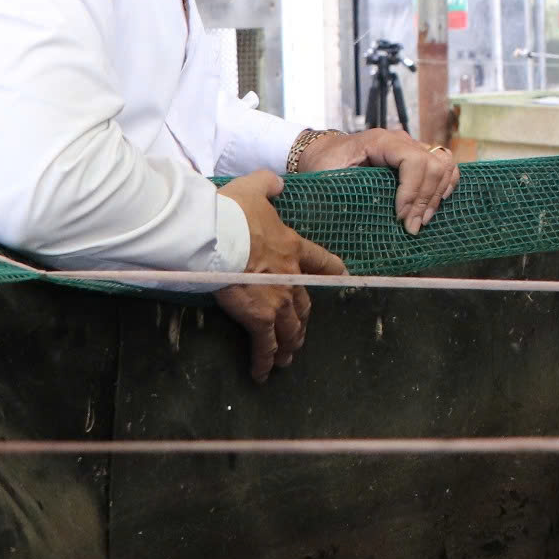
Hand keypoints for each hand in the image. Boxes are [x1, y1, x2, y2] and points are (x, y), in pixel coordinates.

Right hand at [212, 171, 347, 381]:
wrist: (215, 236)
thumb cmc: (232, 212)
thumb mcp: (253, 188)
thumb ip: (268, 186)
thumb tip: (277, 185)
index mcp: (293, 246)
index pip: (321, 261)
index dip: (332, 270)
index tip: (342, 277)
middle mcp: (291, 276)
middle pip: (305, 305)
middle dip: (303, 322)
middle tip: (301, 336)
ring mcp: (277, 299)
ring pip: (290, 329)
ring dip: (290, 345)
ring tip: (287, 359)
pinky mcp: (259, 317)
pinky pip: (265, 345)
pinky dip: (265, 360)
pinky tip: (263, 373)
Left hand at [298, 127, 458, 233]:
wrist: (325, 152)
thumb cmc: (323, 164)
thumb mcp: (326, 175)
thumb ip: (342, 190)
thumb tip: (357, 216)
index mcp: (380, 141)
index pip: (412, 159)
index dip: (412, 190)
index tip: (400, 216)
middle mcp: (401, 140)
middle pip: (433, 164)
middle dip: (424, 200)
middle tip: (411, 227)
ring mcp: (412, 146)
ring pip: (443, 164)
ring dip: (436, 195)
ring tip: (421, 220)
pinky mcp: (418, 157)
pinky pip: (445, 165)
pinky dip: (446, 185)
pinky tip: (437, 203)